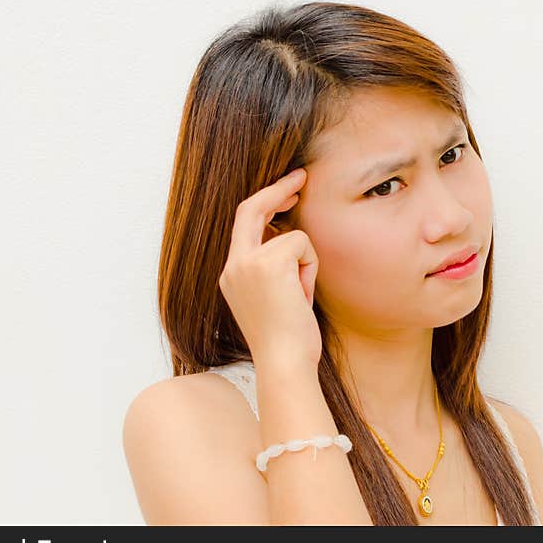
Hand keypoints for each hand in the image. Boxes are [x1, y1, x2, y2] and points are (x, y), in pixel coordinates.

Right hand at [218, 168, 320, 368]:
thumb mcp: (274, 298)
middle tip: (302, 177)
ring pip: (290, 235)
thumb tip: (290, 238)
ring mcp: (247, 263)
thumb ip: (272, 269)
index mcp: (231, 275)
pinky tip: (304, 295)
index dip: (264, 203)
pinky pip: (303, 244)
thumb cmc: (287, 341)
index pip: (242, 225)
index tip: (286, 193)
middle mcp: (232, 266)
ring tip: (302, 296)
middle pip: (250, 207)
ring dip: (307, 263)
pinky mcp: (268, 262)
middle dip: (278, 189)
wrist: (284, 364)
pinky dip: (311, 269)